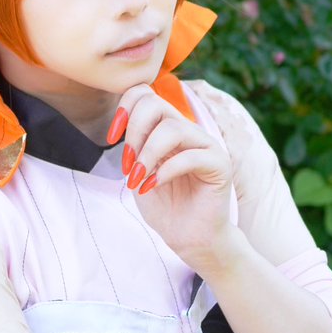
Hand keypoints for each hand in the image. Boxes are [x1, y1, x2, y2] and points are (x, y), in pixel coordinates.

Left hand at [108, 84, 239, 272]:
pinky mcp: (219, 165)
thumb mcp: (139, 171)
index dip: (124, 109)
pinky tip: (152, 187)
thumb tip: (121, 124)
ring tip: (138, 179)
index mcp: (169, 127)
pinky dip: (164, 171)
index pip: (146, 94)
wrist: (189, 239)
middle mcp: (188, 130)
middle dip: (134, 132)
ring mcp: (206, 145)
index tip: (112, 138)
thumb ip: (133, 145)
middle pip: (155, 103)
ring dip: (147, 155)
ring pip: (172, 129)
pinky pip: (190, 156)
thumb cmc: (166, 207)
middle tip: (127, 163)